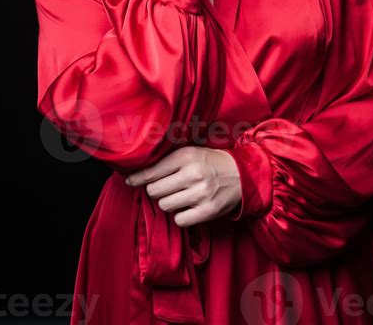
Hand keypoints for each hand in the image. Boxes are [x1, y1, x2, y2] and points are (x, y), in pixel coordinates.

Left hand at [125, 146, 241, 227]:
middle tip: (166, 188)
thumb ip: (167, 160)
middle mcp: (192, 173)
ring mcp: (201, 193)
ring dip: (169, 203)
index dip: (137, 178)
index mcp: (186, 156)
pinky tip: (189, 207)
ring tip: (180, 196)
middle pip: (154, 191)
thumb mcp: (191, 152)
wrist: (242, 174)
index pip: (151, 171)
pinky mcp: (207, 211)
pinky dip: (181, 216)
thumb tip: (138, 172)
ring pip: (165, 205)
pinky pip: (180, 220)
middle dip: (156, 191)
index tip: (130, 181)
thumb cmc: (210, 163)